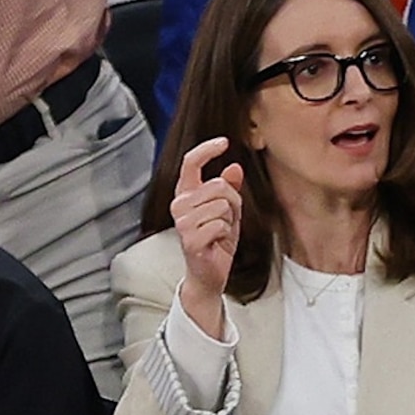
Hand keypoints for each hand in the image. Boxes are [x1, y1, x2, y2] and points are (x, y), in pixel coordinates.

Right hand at [171, 136, 244, 336]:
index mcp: (185, 193)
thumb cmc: (217, 240)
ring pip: (222, 205)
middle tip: (227, 221)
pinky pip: (221, 224)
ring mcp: (182, 221)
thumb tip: (235, 167)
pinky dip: (227, 234)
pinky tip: (217, 243)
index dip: (207, 149)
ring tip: (220, 233)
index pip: (191, 163)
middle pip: (218, 186)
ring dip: (230, 220)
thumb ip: (230, 188)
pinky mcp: (190, 238)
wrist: (209, 273)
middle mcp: (179, 204)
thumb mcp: (229, 211)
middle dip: (233, 203)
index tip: (224, 142)